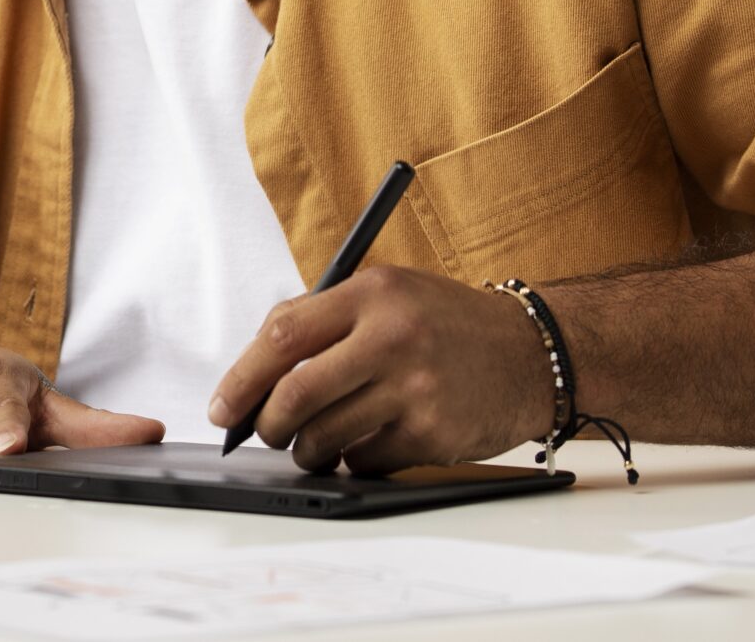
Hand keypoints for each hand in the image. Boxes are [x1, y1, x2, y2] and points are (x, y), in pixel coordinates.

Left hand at [206, 267, 551, 473]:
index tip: (223, 406)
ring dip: (306, 450)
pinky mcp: (431, 433)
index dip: (242, 376)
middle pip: (295, 394)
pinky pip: (364, 460)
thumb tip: (253, 372)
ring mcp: (415, 388)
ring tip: (314, 443)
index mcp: (372, 292)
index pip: (283, 334)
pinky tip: (369, 442)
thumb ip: (326, 320)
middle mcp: (393, 336)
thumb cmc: (446, 324)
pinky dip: (353, 460)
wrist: (531, 353)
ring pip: (325, 437)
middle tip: (262, 433)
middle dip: (266, 425)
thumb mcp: (389, 293)